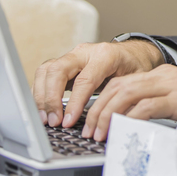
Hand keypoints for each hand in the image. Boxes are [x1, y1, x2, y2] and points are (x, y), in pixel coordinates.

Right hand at [33, 40, 163, 128]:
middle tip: (53, 121)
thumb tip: (111, 123)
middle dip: (51, 98)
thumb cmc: (135, 66)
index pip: (84, 80)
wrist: (133, 52)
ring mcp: (72, 56)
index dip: (74, 103)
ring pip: (47, 70)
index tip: (68, 122)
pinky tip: (42, 109)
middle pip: (58, 70)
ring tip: (45, 118)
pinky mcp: (64, 63)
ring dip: (41, 96)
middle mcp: (85, 52)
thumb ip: (123, 98)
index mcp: (105, 56)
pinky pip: (45, 74)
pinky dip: (40, 92)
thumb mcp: (136, 81)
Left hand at [81, 65, 176, 141]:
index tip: (92, 120)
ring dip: (108, 115)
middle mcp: (165, 75)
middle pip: (119, 86)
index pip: (122, 83)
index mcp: (162, 75)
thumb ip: (156, 109)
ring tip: (100, 134)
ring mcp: (173, 84)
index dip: (102, 101)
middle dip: (99, 109)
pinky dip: (129, 119)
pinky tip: (122, 130)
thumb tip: (129, 126)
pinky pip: (146, 106)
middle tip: (90, 130)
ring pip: (127, 93)